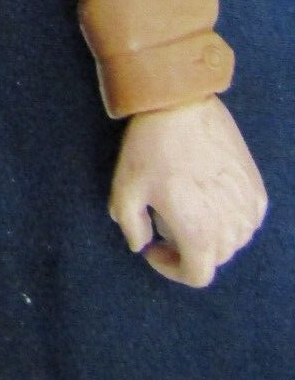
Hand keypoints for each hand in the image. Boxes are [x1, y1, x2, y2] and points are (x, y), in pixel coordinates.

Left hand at [109, 96, 266, 286]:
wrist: (181, 103)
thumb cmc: (150, 147)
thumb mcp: (125, 189)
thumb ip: (131, 227)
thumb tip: (142, 245)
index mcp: (200, 235)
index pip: (196, 276)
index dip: (171, 268)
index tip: (154, 247)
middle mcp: (232, 227)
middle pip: (212, 258)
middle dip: (185, 247)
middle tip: (162, 217)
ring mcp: (249, 207)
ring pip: (232, 240)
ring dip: (208, 232)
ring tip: (183, 201)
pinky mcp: (256, 186)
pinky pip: (246, 218)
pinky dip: (228, 217)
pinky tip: (206, 193)